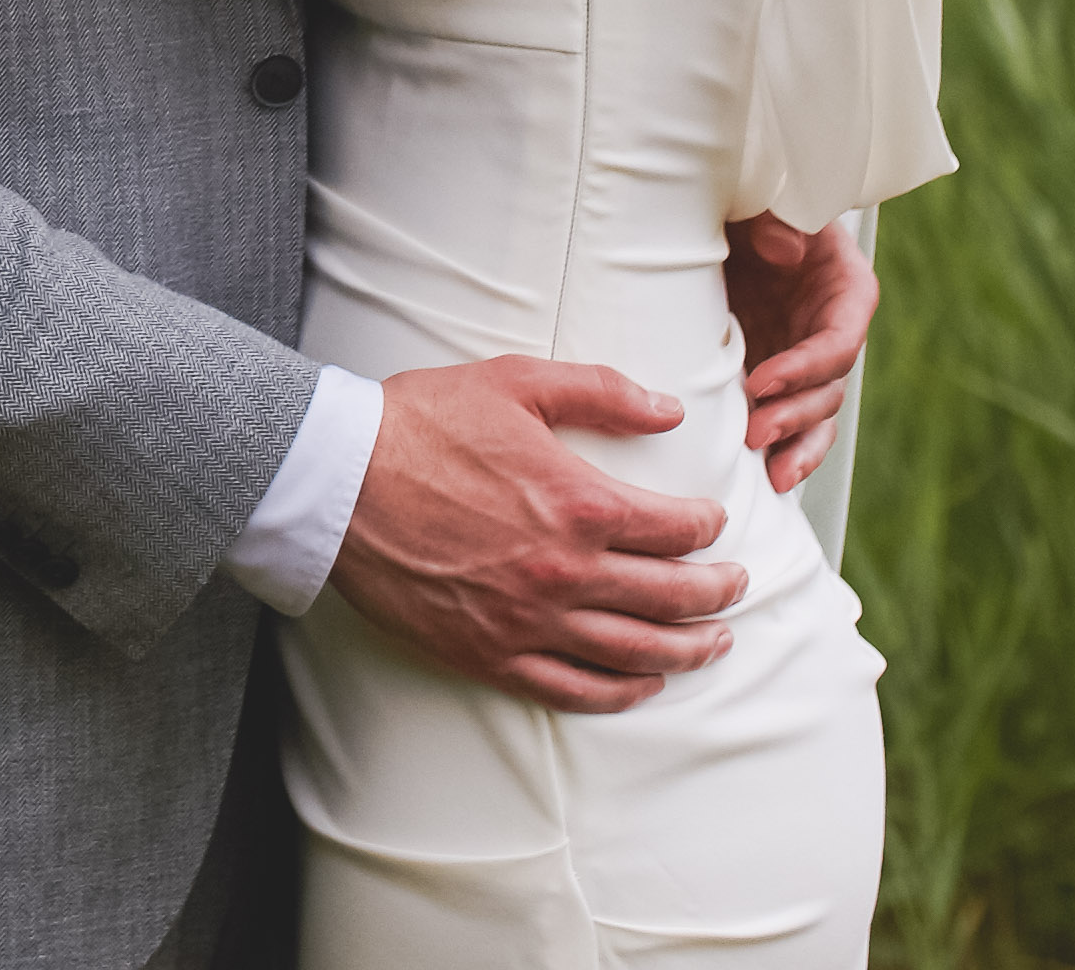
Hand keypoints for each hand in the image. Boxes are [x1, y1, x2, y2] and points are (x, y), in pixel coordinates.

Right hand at [320, 357, 744, 711]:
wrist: (337, 480)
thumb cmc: (421, 422)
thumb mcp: (515, 382)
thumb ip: (601, 392)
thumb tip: (670, 408)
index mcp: (580, 503)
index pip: (676, 528)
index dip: (707, 524)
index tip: (714, 520)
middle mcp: (566, 572)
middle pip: (671, 597)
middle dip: (716, 592)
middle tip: (737, 586)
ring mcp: (530, 621)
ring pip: (634, 650)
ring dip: (686, 649)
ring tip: (714, 643)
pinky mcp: (491, 653)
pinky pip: (573, 689)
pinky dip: (620, 692)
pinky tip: (643, 684)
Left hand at [728, 212, 874, 493]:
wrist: (711, 215)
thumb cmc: (743, 201)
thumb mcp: (757, 199)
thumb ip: (777, 219)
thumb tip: (786, 250)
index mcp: (844, 286)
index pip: (840, 337)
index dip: (808, 365)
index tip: (763, 382)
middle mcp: (831, 328)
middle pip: (830, 386)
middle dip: (796, 414)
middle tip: (756, 433)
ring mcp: (804, 356)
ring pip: (817, 414)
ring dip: (796, 444)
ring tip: (771, 472)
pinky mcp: (778, 375)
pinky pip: (794, 423)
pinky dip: (787, 451)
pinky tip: (771, 480)